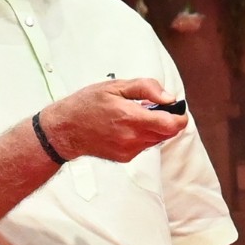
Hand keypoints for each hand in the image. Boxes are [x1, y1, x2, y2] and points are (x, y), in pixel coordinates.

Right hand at [38, 77, 187, 164]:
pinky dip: (143, 135)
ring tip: (135, 115)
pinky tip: (126, 126)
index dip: (179, 116)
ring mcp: (129, 150)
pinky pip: (144, 145)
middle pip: (168, 133)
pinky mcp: (125, 157)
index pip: (171, 125)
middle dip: (167, 119)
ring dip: (155, 127)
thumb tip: (169, 97)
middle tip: (154, 106)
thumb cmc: (86, 105)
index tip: (177, 108)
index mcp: (131, 118)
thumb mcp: (115, 86)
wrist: (65, 130)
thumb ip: (147, 89)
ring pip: (157, 139)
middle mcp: (132, 138)